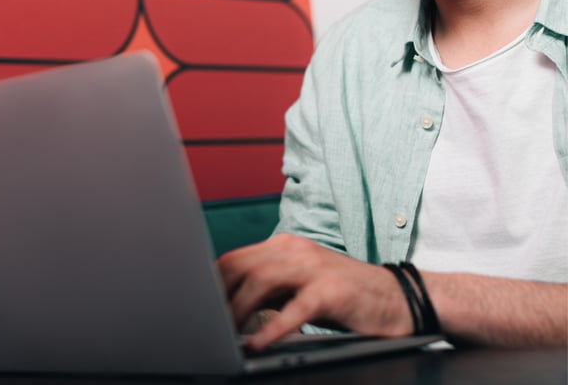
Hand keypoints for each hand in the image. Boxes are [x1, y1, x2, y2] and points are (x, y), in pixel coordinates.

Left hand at [217, 233, 412, 349]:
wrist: (397, 297)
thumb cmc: (343, 295)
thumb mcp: (300, 284)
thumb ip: (268, 288)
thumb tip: (227, 306)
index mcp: (284, 247)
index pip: (235, 259)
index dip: (210, 283)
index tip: (194, 308)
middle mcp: (295, 250)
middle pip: (241, 266)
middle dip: (217, 297)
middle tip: (202, 327)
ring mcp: (314, 268)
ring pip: (262, 281)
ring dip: (236, 311)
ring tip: (221, 336)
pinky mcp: (332, 291)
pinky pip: (296, 308)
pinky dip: (273, 328)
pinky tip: (258, 345)